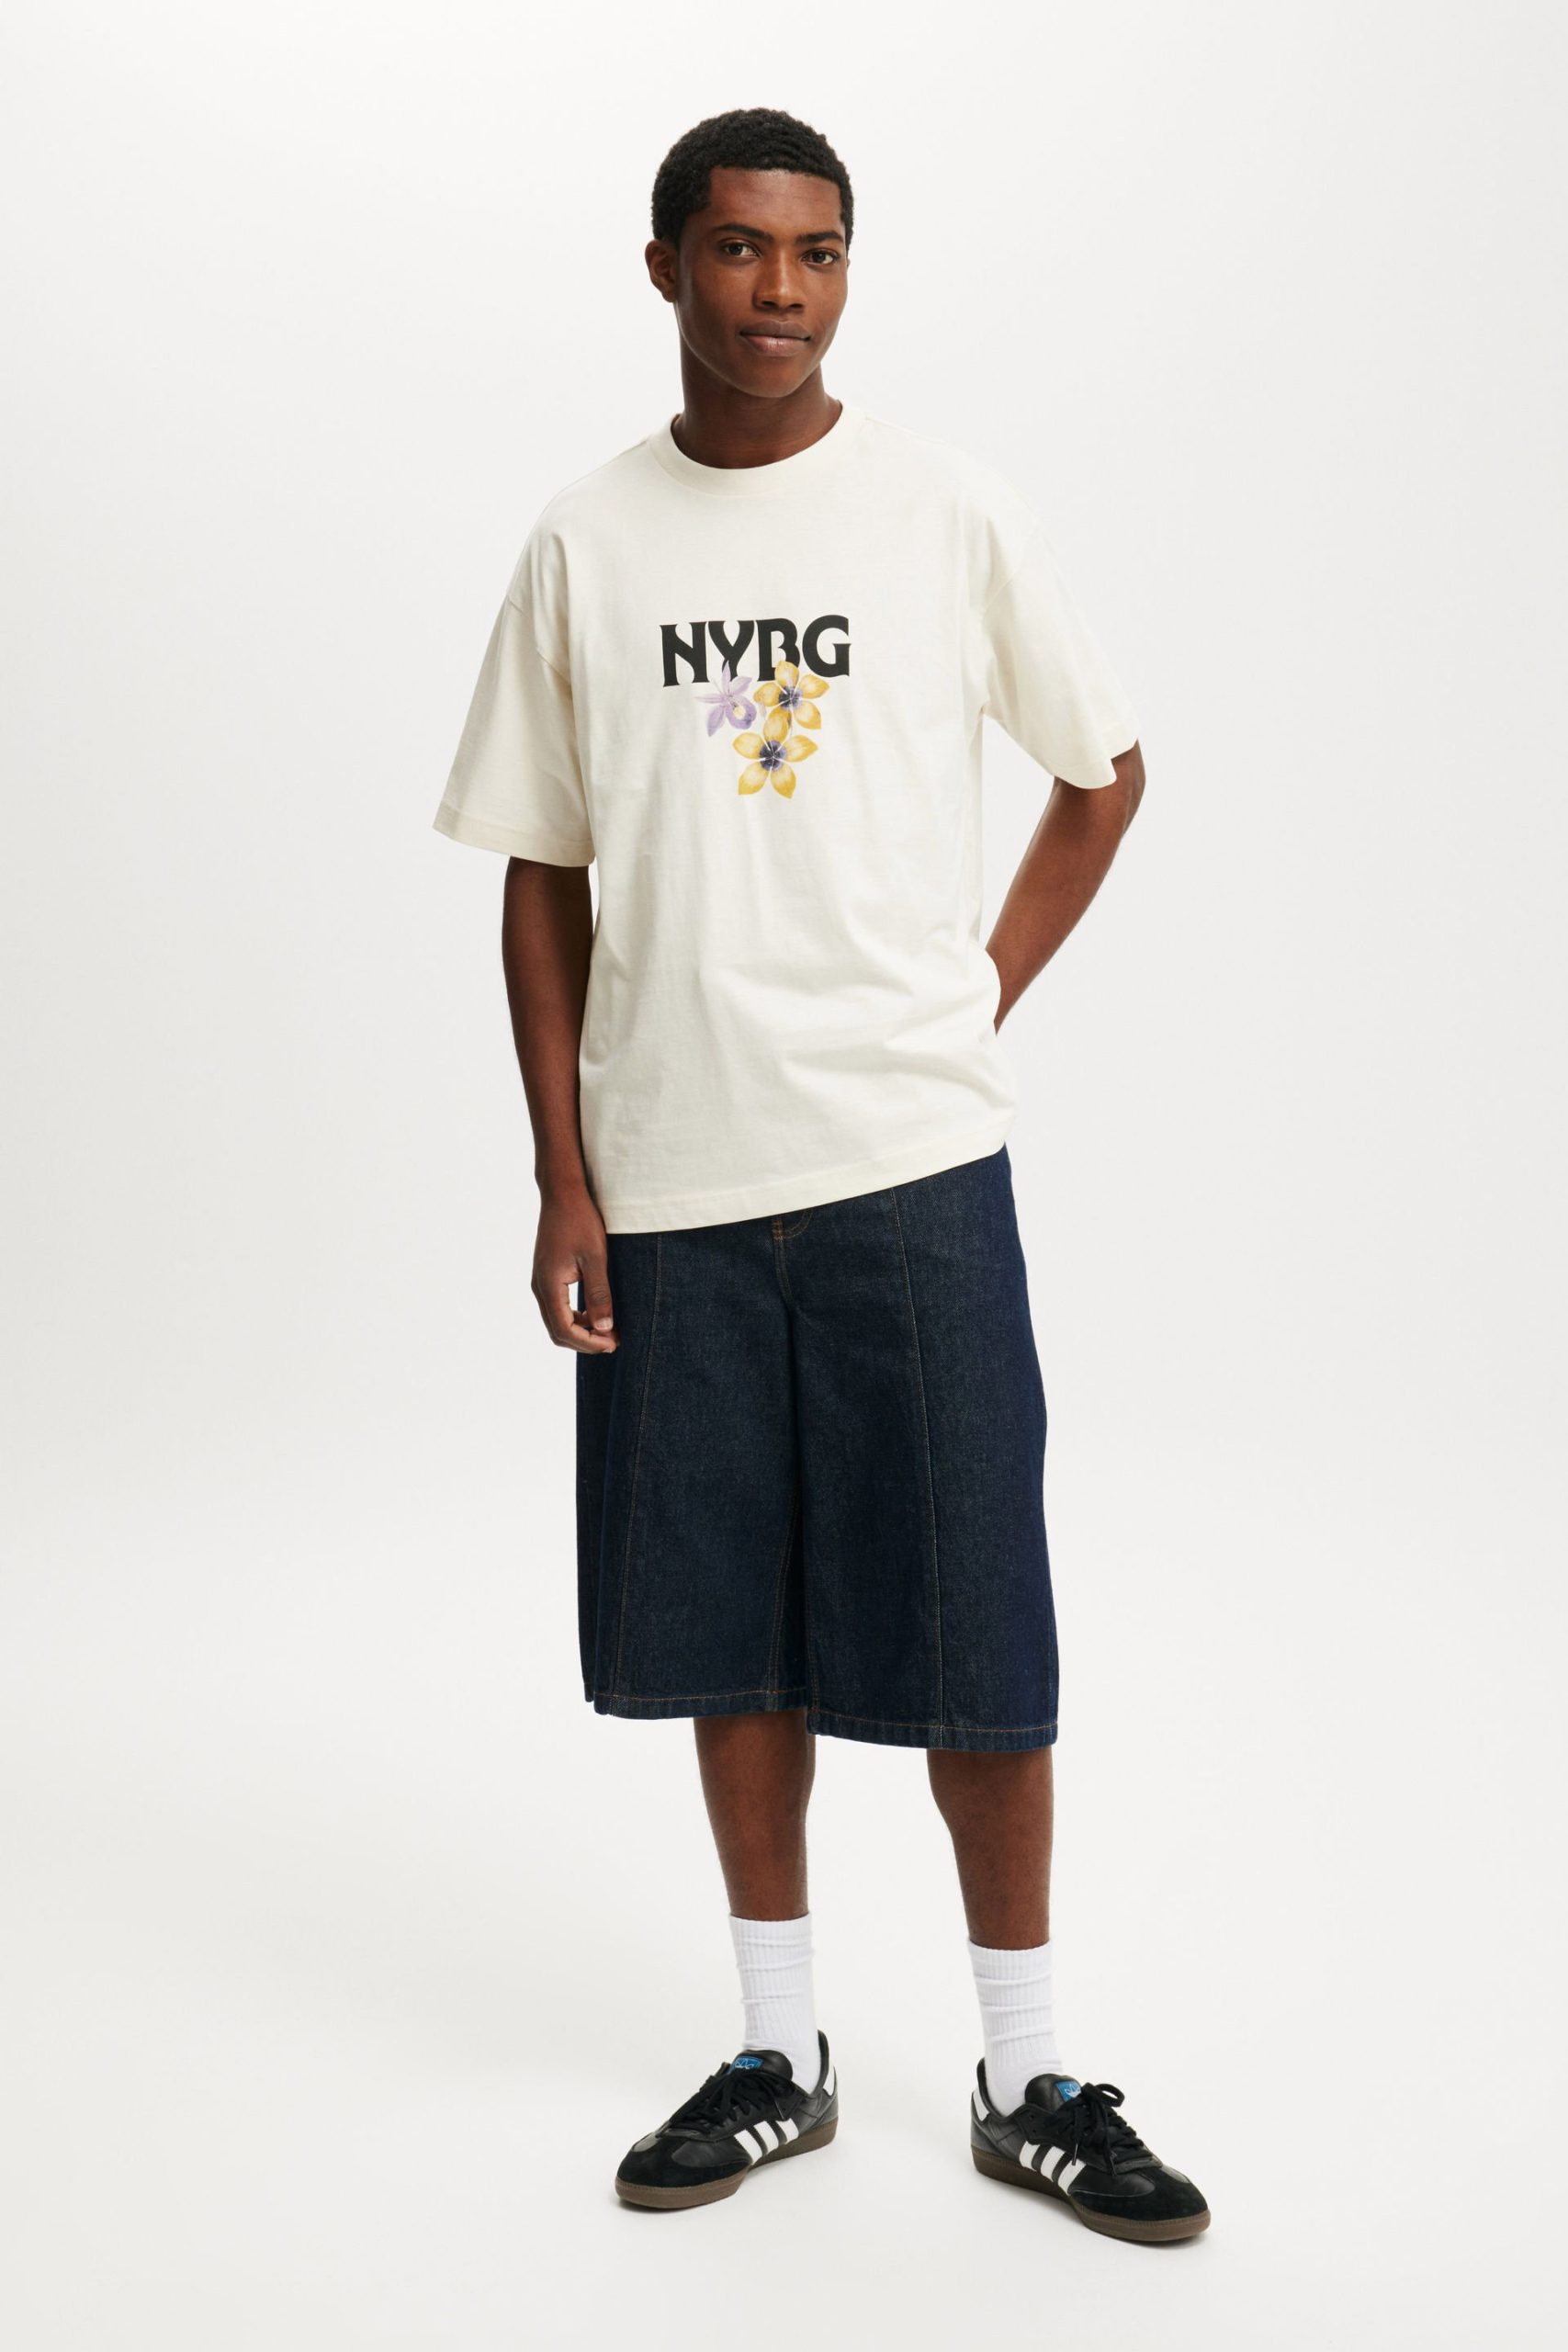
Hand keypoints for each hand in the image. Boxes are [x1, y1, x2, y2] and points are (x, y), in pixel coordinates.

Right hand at [532, 1187, 617, 1352]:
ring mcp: (541, 1282)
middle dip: (585, 1342)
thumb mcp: (596, 1258)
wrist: (562, 1194)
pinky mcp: (547, 1276)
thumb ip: (599, 1294)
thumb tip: (604, 1328)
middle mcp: (540, 1287)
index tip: (613, 1343)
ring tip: (609, 1330)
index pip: (564, 1329)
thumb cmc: (580, 1221)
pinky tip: (597, 1313)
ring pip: (557, 1321)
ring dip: (581, 1331)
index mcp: (549, 1284)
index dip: (589, 1343)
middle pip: (557, 1331)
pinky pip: (558, 1307)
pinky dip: (576, 1317)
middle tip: (614, 1342)